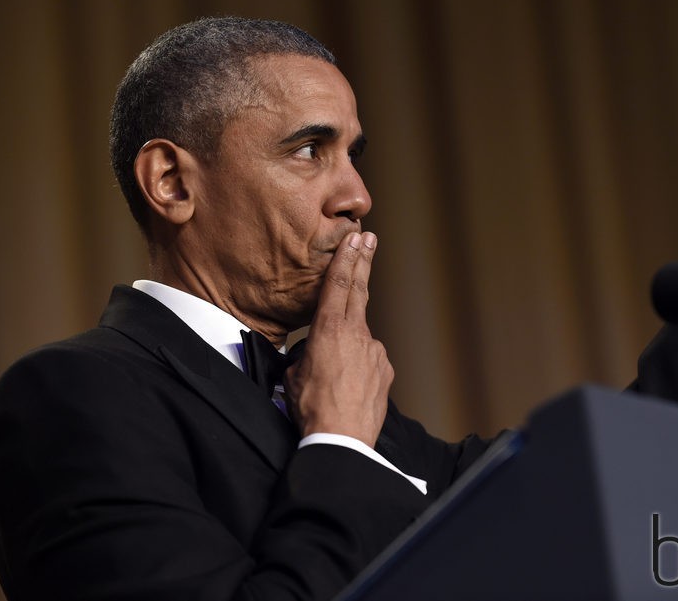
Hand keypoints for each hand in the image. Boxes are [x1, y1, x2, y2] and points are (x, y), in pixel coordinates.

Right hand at [283, 231, 392, 445]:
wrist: (341, 439)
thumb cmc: (311, 408)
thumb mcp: (292, 375)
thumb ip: (304, 354)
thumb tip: (310, 353)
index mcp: (329, 330)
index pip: (338, 284)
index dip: (346, 258)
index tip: (355, 238)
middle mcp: (357, 335)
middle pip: (359, 292)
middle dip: (363, 263)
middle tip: (369, 239)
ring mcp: (375, 352)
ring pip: (360, 339)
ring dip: (348, 348)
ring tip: (333, 378)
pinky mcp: (386, 371)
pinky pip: (369, 362)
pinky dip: (359, 368)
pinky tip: (348, 388)